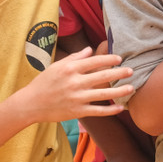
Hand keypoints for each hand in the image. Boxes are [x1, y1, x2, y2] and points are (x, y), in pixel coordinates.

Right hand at [19, 48, 133, 123]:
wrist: (30, 104)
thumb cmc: (43, 83)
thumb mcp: (56, 66)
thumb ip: (75, 58)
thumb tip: (90, 49)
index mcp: (70, 68)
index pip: (94, 61)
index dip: (109, 59)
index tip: (119, 58)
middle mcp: (74, 82)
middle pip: (103, 76)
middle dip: (119, 73)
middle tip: (131, 71)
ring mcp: (77, 98)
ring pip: (104, 94)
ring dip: (120, 91)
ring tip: (132, 88)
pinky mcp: (77, 111)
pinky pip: (98, 111)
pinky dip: (110, 110)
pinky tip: (121, 108)